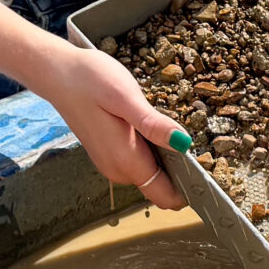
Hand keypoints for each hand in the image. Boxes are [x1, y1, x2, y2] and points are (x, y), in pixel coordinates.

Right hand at [39, 43, 186, 208]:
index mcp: (126, 161)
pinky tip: (152, 124)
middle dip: (181, 168)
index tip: (210, 170)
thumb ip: (153, 125)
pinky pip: (141, 161)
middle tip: (190, 133)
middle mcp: (119, 170)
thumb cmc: (89, 80)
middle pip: (163, 185)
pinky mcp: (110, 153)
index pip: (166, 196)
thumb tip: (184, 144)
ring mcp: (113, 163)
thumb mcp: (125, 97)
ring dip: (167, 156)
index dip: (191, 190)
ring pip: (153, 173)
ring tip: (168, 124)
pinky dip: (154, 149)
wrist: (57, 73)